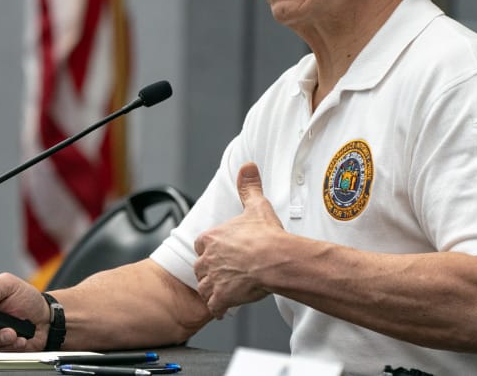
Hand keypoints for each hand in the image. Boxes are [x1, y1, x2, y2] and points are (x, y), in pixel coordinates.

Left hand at [193, 162, 282, 317]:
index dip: (209, 249)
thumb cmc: (267, 236)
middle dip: (208, 270)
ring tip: (220, 292)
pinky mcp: (222, 296)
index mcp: (213, 237)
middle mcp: (209, 258)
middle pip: (200, 266)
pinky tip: (223, 309)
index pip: (201, 244)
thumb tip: (247, 167)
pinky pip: (213, 305)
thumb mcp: (256, 205)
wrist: (276, 260)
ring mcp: (214, 278)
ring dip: (210, 290)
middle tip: (220, 273)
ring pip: (203, 287)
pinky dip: (217, 307)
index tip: (217, 251)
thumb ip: (249, 186)